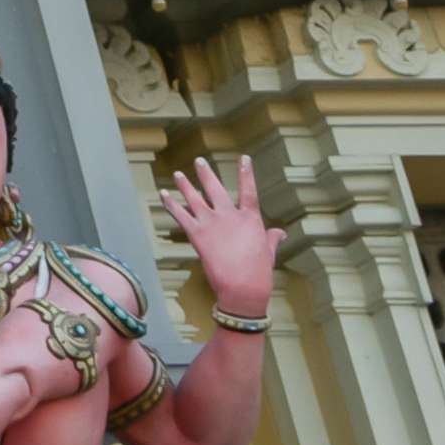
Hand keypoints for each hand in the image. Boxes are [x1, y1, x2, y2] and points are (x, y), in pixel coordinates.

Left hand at [160, 154, 280, 324]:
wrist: (242, 287)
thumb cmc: (259, 272)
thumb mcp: (269, 252)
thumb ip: (272, 238)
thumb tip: (281, 232)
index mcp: (250, 219)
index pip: (249, 190)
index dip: (246, 173)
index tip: (244, 158)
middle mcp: (229, 216)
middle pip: (215, 188)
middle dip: (206, 174)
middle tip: (199, 161)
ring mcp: (212, 223)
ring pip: (195, 198)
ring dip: (185, 185)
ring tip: (178, 174)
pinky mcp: (197, 234)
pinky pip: (180, 215)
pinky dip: (170, 204)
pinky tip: (163, 194)